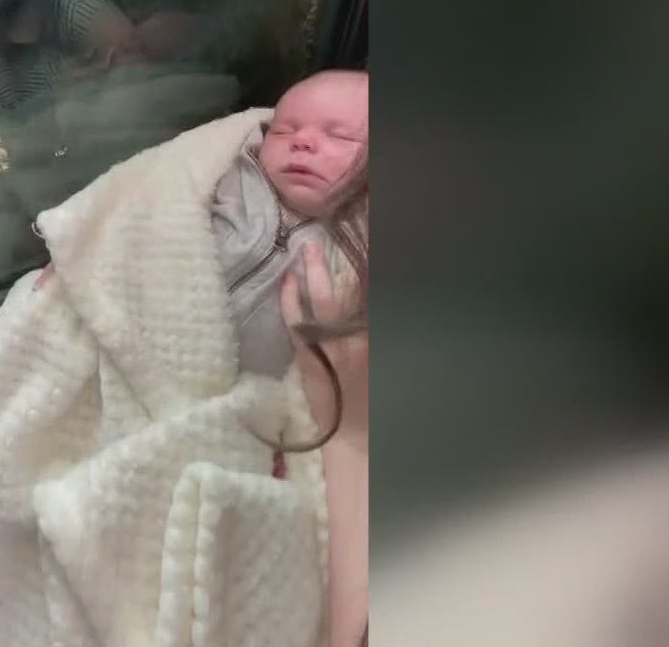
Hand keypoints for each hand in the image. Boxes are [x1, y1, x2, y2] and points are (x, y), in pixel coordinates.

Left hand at [281, 240, 367, 430]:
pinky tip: (287, 280)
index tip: (370, 236)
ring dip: (316, 270)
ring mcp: (333, 345)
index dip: (371, 260)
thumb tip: (367, 289)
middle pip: (355, 287)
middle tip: (340, 231)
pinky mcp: (309, 356)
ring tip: (308, 247)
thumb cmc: (373, 393)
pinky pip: (297, 320)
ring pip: (325, 299)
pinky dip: (290, 298)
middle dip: (350, 257)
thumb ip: (372, 320)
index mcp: (378, 333)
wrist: (358, 436)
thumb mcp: (381, 351)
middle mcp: (360, 335)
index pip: (374, 287)